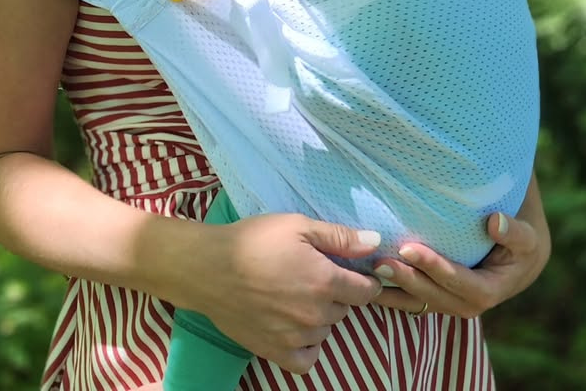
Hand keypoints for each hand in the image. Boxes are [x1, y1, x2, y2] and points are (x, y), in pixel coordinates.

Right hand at [193, 213, 382, 373]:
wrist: (211, 268)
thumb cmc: (255, 241)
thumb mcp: (298, 226)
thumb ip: (339, 237)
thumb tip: (375, 242)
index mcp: (325, 281)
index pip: (365, 292)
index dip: (364, 281)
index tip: (353, 273)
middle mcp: (315, 315)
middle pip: (343, 309)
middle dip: (336, 293)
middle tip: (312, 276)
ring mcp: (296, 337)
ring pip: (325, 331)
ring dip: (319, 317)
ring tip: (295, 296)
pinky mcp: (275, 352)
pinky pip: (307, 359)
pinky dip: (307, 346)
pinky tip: (295, 327)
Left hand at [372, 204, 550, 318]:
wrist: (518, 252)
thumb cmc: (522, 238)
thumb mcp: (527, 234)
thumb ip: (515, 232)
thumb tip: (495, 222)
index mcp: (492, 290)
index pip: (461, 283)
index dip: (435, 268)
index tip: (409, 248)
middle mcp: (470, 303)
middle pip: (436, 296)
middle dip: (408, 280)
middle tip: (380, 260)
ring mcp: (451, 303)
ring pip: (420, 303)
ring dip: (394, 290)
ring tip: (368, 272)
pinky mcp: (437, 297)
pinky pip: (412, 300)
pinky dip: (391, 294)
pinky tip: (367, 282)